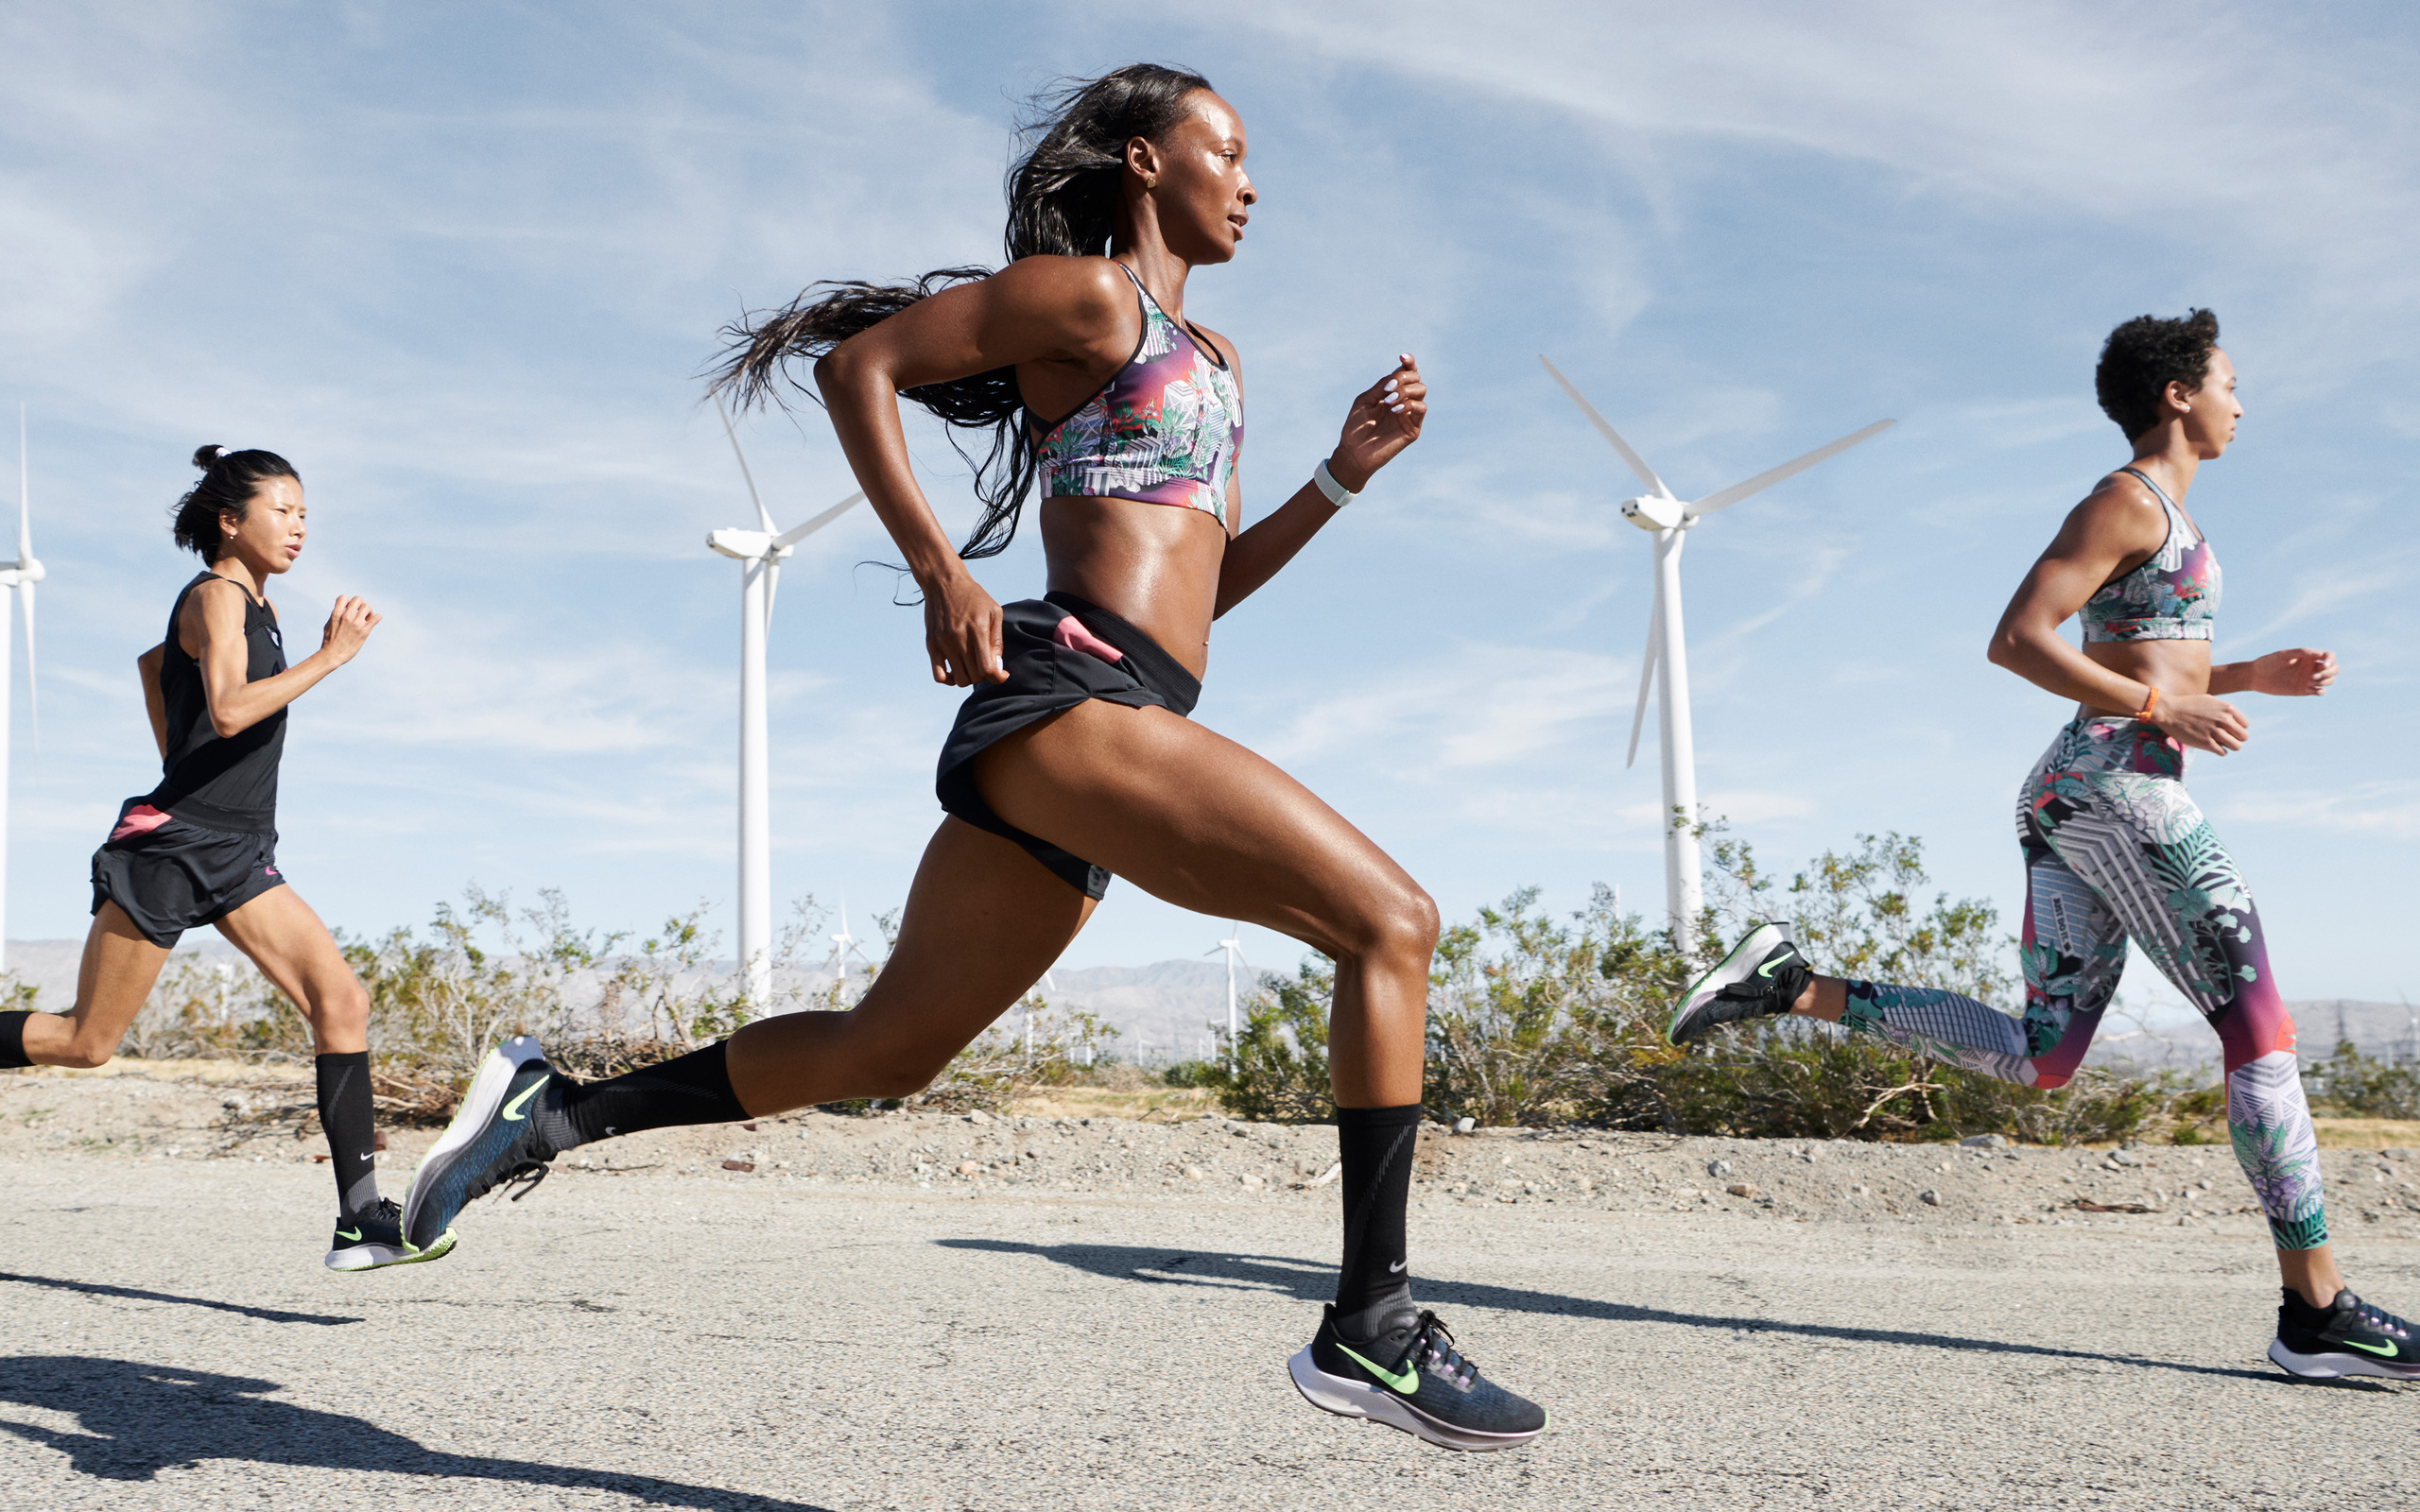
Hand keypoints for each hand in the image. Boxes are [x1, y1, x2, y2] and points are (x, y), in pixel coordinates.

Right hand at [319, 596, 379, 663]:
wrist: (332, 655)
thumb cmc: (329, 641)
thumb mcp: (329, 624)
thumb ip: (336, 615)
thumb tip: (342, 609)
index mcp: (336, 614)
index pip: (344, 597)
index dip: (347, 602)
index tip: (348, 609)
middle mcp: (347, 616)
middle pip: (358, 599)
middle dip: (360, 605)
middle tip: (360, 613)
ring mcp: (356, 624)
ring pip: (367, 607)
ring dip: (368, 611)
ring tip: (366, 619)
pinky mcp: (364, 631)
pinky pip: (376, 618)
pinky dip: (377, 617)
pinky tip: (375, 620)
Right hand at [921, 569, 1005, 685]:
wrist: (944, 582)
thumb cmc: (973, 597)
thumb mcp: (994, 612)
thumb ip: (997, 641)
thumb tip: (998, 668)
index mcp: (978, 630)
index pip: (987, 669)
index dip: (997, 677)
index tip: (1001, 673)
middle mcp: (959, 638)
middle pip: (975, 676)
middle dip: (984, 675)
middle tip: (985, 664)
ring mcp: (943, 643)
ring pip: (959, 679)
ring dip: (969, 678)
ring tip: (971, 666)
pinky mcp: (931, 645)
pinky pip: (939, 675)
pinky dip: (949, 680)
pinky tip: (956, 670)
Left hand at [1327, 355, 1426, 492]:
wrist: (1354, 453)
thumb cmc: (1355, 427)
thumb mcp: (1365, 400)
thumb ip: (1381, 386)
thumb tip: (1398, 372)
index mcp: (1391, 393)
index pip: (1406, 373)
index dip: (1409, 362)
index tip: (1402, 357)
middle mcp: (1403, 401)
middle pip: (1416, 378)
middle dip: (1403, 378)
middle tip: (1387, 389)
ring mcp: (1409, 414)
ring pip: (1421, 390)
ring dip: (1405, 390)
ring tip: (1388, 401)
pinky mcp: (1413, 428)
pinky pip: (1421, 408)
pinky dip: (1409, 404)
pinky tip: (1395, 410)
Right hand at [2159, 692, 2247, 755]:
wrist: (2169, 711)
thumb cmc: (2188, 705)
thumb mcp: (2210, 700)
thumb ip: (2224, 709)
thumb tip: (2234, 720)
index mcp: (2227, 708)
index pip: (2245, 724)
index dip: (2237, 728)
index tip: (2228, 728)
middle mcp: (2223, 720)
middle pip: (2243, 736)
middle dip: (2236, 738)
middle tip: (2226, 737)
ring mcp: (2215, 732)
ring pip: (2236, 746)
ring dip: (2230, 746)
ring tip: (2221, 743)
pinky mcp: (2206, 743)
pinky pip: (2222, 752)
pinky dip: (2220, 751)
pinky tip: (2212, 746)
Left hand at [2249, 647, 2335, 696]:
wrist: (2256, 677)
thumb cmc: (2269, 662)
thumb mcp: (2283, 655)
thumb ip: (2301, 653)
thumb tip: (2320, 655)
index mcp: (2308, 656)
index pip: (2329, 656)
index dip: (2331, 660)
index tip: (2323, 665)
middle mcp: (2311, 667)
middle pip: (2334, 669)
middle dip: (2329, 672)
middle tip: (2313, 676)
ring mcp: (2309, 679)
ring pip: (2329, 681)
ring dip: (2324, 681)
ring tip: (2309, 682)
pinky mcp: (2304, 690)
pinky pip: (2320, 692)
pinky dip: (2320, 691)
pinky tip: (2312, 690)